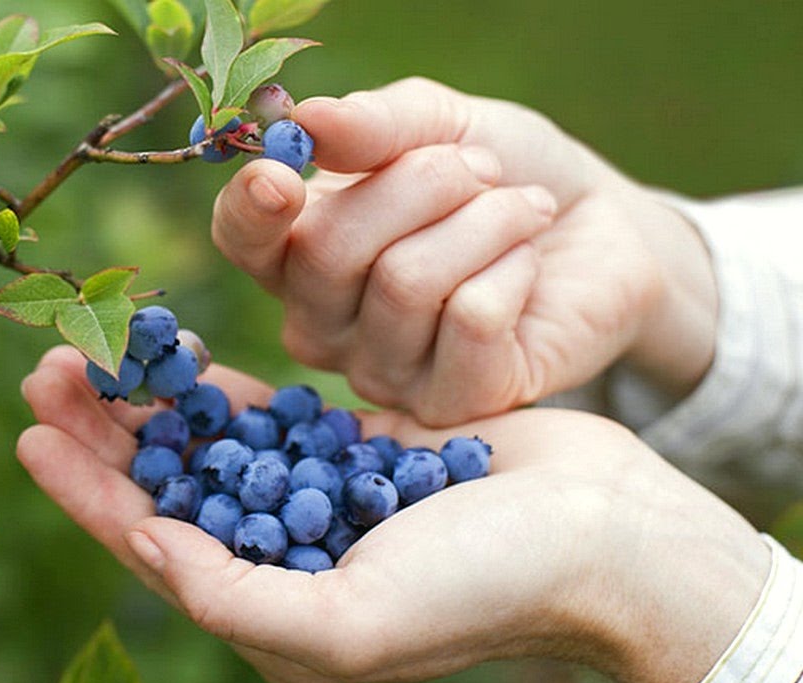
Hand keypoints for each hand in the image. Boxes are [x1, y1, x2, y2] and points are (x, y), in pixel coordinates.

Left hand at [17, 346, 766, 682]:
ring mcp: (315, 499)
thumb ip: (235, 596)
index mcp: (270, 611)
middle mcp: (282, 557)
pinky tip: (176, 354)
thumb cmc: (483, 589)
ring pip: (206, 444)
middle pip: (167, 486)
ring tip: (93, 348)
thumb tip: (146, 546)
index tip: (29, 434)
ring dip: (149, 399)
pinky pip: (267, 413)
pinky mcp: (353, 449)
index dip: (85, 491)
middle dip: (103, 431)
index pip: (151, 545)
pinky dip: (219, 386)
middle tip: (48, 366)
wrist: (601, 535)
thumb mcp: (348, 619)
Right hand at [213, 77, 716, 424]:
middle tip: (482, 170)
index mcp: (298, 251)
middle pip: (329, 251)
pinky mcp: (452, 403)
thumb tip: (306, 121)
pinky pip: (469, 320)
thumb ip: (373, 126)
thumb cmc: (502, 174)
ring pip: (405, 282)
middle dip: (421, 183)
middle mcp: (323, 324)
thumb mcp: (440, 124)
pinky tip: (528, 267)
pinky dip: (512, 269)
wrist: (600, 228)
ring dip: (483, 221)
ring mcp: (381, 373)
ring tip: (522, 209)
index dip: (250, 210)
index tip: (282, 174)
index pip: (241, 240)